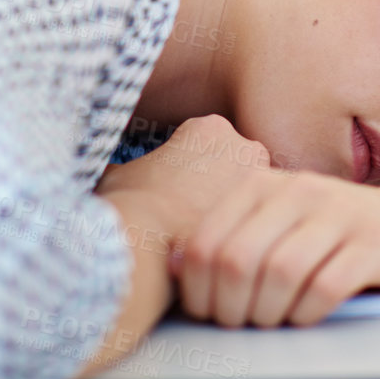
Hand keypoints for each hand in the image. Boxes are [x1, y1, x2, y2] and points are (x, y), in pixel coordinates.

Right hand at [96, 114, 274, 246]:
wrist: (146, 241)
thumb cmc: (132, 203)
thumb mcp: (120, 172)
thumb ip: (127, 164)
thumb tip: (112, 168)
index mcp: (209, 127)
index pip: (209, 145)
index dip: (193, 172)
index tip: (180, 194)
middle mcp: (244, 145)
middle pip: (238, 166)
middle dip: (220, 188)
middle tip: (196, 215)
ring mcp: (260, 182)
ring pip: (252, 196)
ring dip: (235, 212)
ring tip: (206, 236)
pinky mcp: (266, 217)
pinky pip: (257, 225)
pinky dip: (242, 235)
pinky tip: (219, 251)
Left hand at [176, 171, 379, 327]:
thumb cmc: (329, 232)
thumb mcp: (273, 223)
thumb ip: (226, 239)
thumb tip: (171, 264)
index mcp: (261, 183)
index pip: (206, 241)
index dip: (197, 289)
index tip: (208, 312)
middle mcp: (297, 190)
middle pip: (239, 260)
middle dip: (231, 306)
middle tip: (240, 323)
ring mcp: (338, 214)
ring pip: (281, 273)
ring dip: (268, 312)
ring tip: (271, 320)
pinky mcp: (373, 243)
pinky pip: (326, 286)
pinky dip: (306, 312)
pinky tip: (304, 316)